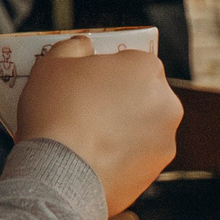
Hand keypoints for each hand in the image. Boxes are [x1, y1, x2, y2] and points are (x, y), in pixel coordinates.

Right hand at [15, 36, 181, 217]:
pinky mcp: (155, 173)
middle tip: (85, 112)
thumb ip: (73, 47)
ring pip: (141, 129)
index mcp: (147, 68)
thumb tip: (85, 46)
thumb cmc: (55, 111)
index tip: (86, 83)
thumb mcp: (53, 64)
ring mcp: (165, 141)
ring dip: (121, 131)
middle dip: (119, 101)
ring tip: (86, 140)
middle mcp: (167, 103)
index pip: (130, 61)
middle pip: (141, 96)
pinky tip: (92, 162)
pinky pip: (134, 159)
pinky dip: (118, 159)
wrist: (58, 174)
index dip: (106, 71)